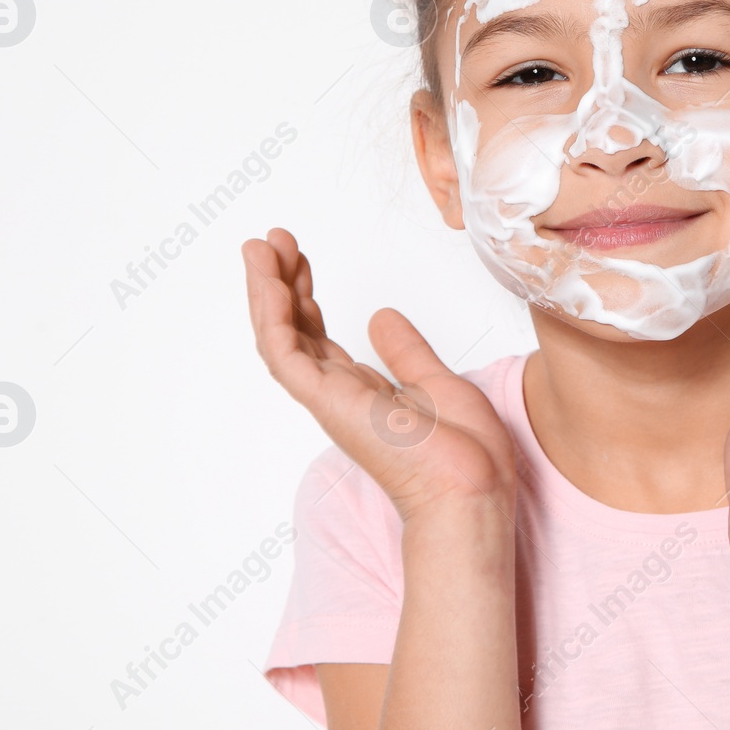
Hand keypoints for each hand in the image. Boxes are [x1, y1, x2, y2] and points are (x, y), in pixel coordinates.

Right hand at [242, 227, 516, 521]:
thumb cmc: (465, 453)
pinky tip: (270, 282)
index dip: (305, 295)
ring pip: (280, 339)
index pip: (319, 337)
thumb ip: (406, 352)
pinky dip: (273, 317)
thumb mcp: (436, 382)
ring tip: (258, 248)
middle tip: (272, 242)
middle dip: (280, 284)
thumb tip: (382, 318)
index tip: (297, 258)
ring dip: (265, 292)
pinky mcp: (327, 402)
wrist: (471, 487)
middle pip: (294, 331)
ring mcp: (330, 399)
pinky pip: (285, 355)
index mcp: (364, 392)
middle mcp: (340, 395)